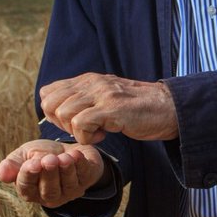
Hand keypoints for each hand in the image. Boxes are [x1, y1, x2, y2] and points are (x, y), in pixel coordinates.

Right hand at [0, 139, 105, 207]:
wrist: (66, 147)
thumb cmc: (41, 153)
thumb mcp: (24, 155)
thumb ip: (12, 164)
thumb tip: (1, 175)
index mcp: (30, 190)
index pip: (26, 188)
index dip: (29, 176)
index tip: (32, 163)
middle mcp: (49, 196)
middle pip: (49, 192)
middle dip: (49, 175)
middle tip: (49, 159)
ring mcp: (69, 192)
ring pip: (67, 186)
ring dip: (66, 170)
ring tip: (63, 157)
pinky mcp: (86, 182)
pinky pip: (84, 176)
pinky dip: (80, 165)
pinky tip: (76, 154)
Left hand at [38, 73, 177, 145]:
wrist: (169, 107)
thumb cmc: (138, 108)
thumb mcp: (106, 96)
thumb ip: (85, 99)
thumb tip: (59, 111)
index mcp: (87, 80)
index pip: (48, 92)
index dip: (53, 113)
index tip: (72, 122)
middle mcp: (91, 83)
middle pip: (50, 103)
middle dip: (60, 124)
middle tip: (82, 129)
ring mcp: (101, 94)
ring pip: (63, 113)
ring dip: (76, 131)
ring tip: (97, 131)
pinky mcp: (112, 109)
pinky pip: (81, 124)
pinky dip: (87, 136)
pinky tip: (104, 134)